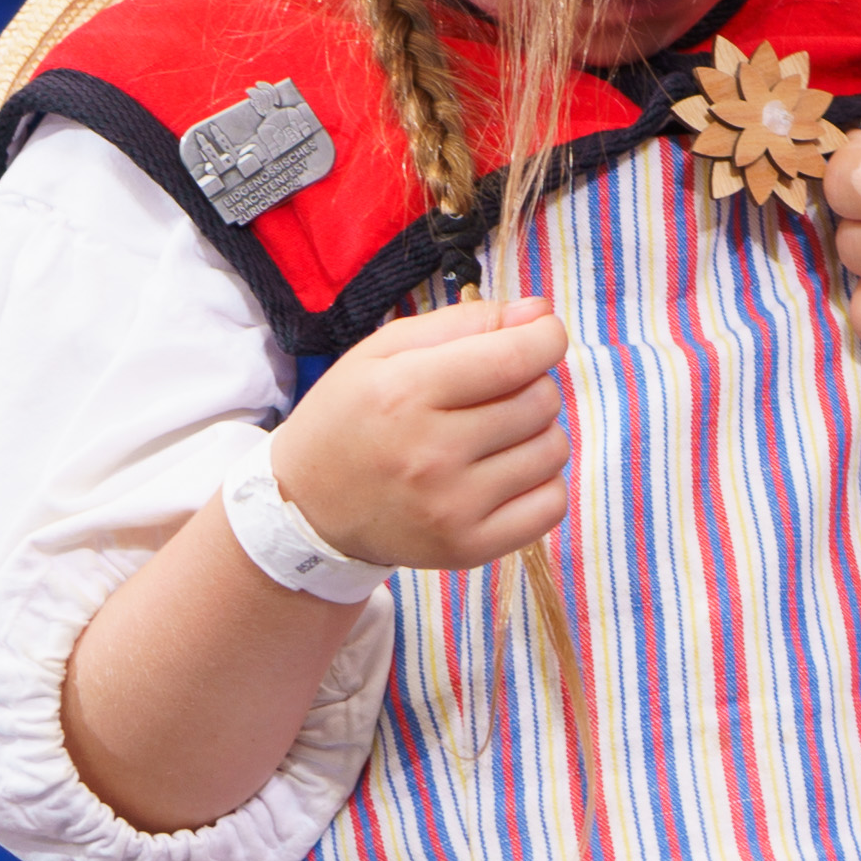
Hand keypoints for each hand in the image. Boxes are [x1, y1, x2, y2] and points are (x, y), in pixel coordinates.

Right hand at [262, 293, 569, 568]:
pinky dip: (540, 483)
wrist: (307, 507)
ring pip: (553, 449)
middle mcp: (430, 454)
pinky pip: (552, 504)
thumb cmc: (352, 417)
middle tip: (492, 395)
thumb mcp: (384, 351)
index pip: (515, 358)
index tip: (541, 336)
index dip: (545, 338)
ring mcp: (452, 508)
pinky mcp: (468, 547)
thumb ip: (465, 322)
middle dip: (531, 385)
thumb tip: (541, 313)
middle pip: (541, 401)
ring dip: (536, 433)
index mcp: (405, 393)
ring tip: (493, 436)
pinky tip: (502, 474)